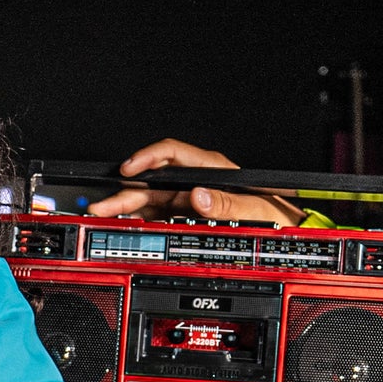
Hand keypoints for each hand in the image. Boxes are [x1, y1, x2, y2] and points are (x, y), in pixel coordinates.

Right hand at [86, 137, 305, 225]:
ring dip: (126, 206)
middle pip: (152, 180)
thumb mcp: (254, 209)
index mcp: (210, 169)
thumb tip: (199, 196)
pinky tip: (125, 224)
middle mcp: (195, 180)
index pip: (171, 154)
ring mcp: (188, 197)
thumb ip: (226, 204)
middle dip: (125, 191)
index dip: (146, 158)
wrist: (279, 227)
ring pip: (150, 198)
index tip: (128, 168)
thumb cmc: (271, 211)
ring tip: (104, 215)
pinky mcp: (185, 214)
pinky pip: (157, 214)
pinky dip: (139, 220)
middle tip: (103, 204)